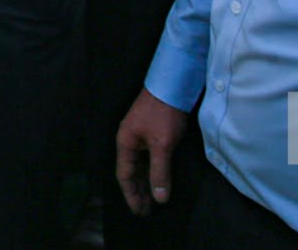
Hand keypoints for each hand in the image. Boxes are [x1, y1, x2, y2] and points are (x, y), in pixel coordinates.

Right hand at [116, 88, 189, 216]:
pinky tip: (160, 178)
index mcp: (125, 142)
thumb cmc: (164, 113)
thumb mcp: (162, 145)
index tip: (139, 212)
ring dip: (147, 182)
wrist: (173, 84)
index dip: (131, 195)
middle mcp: (130, 140)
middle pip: (131, 171)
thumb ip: (160, 172)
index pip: (125, 176)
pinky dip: (154, 170)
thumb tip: (159, 198)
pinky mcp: (152, 131)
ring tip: (154, 200)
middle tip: (146, 212)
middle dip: (138, 191)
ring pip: (141, 164)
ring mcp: (141, 134)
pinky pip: (149, 157)